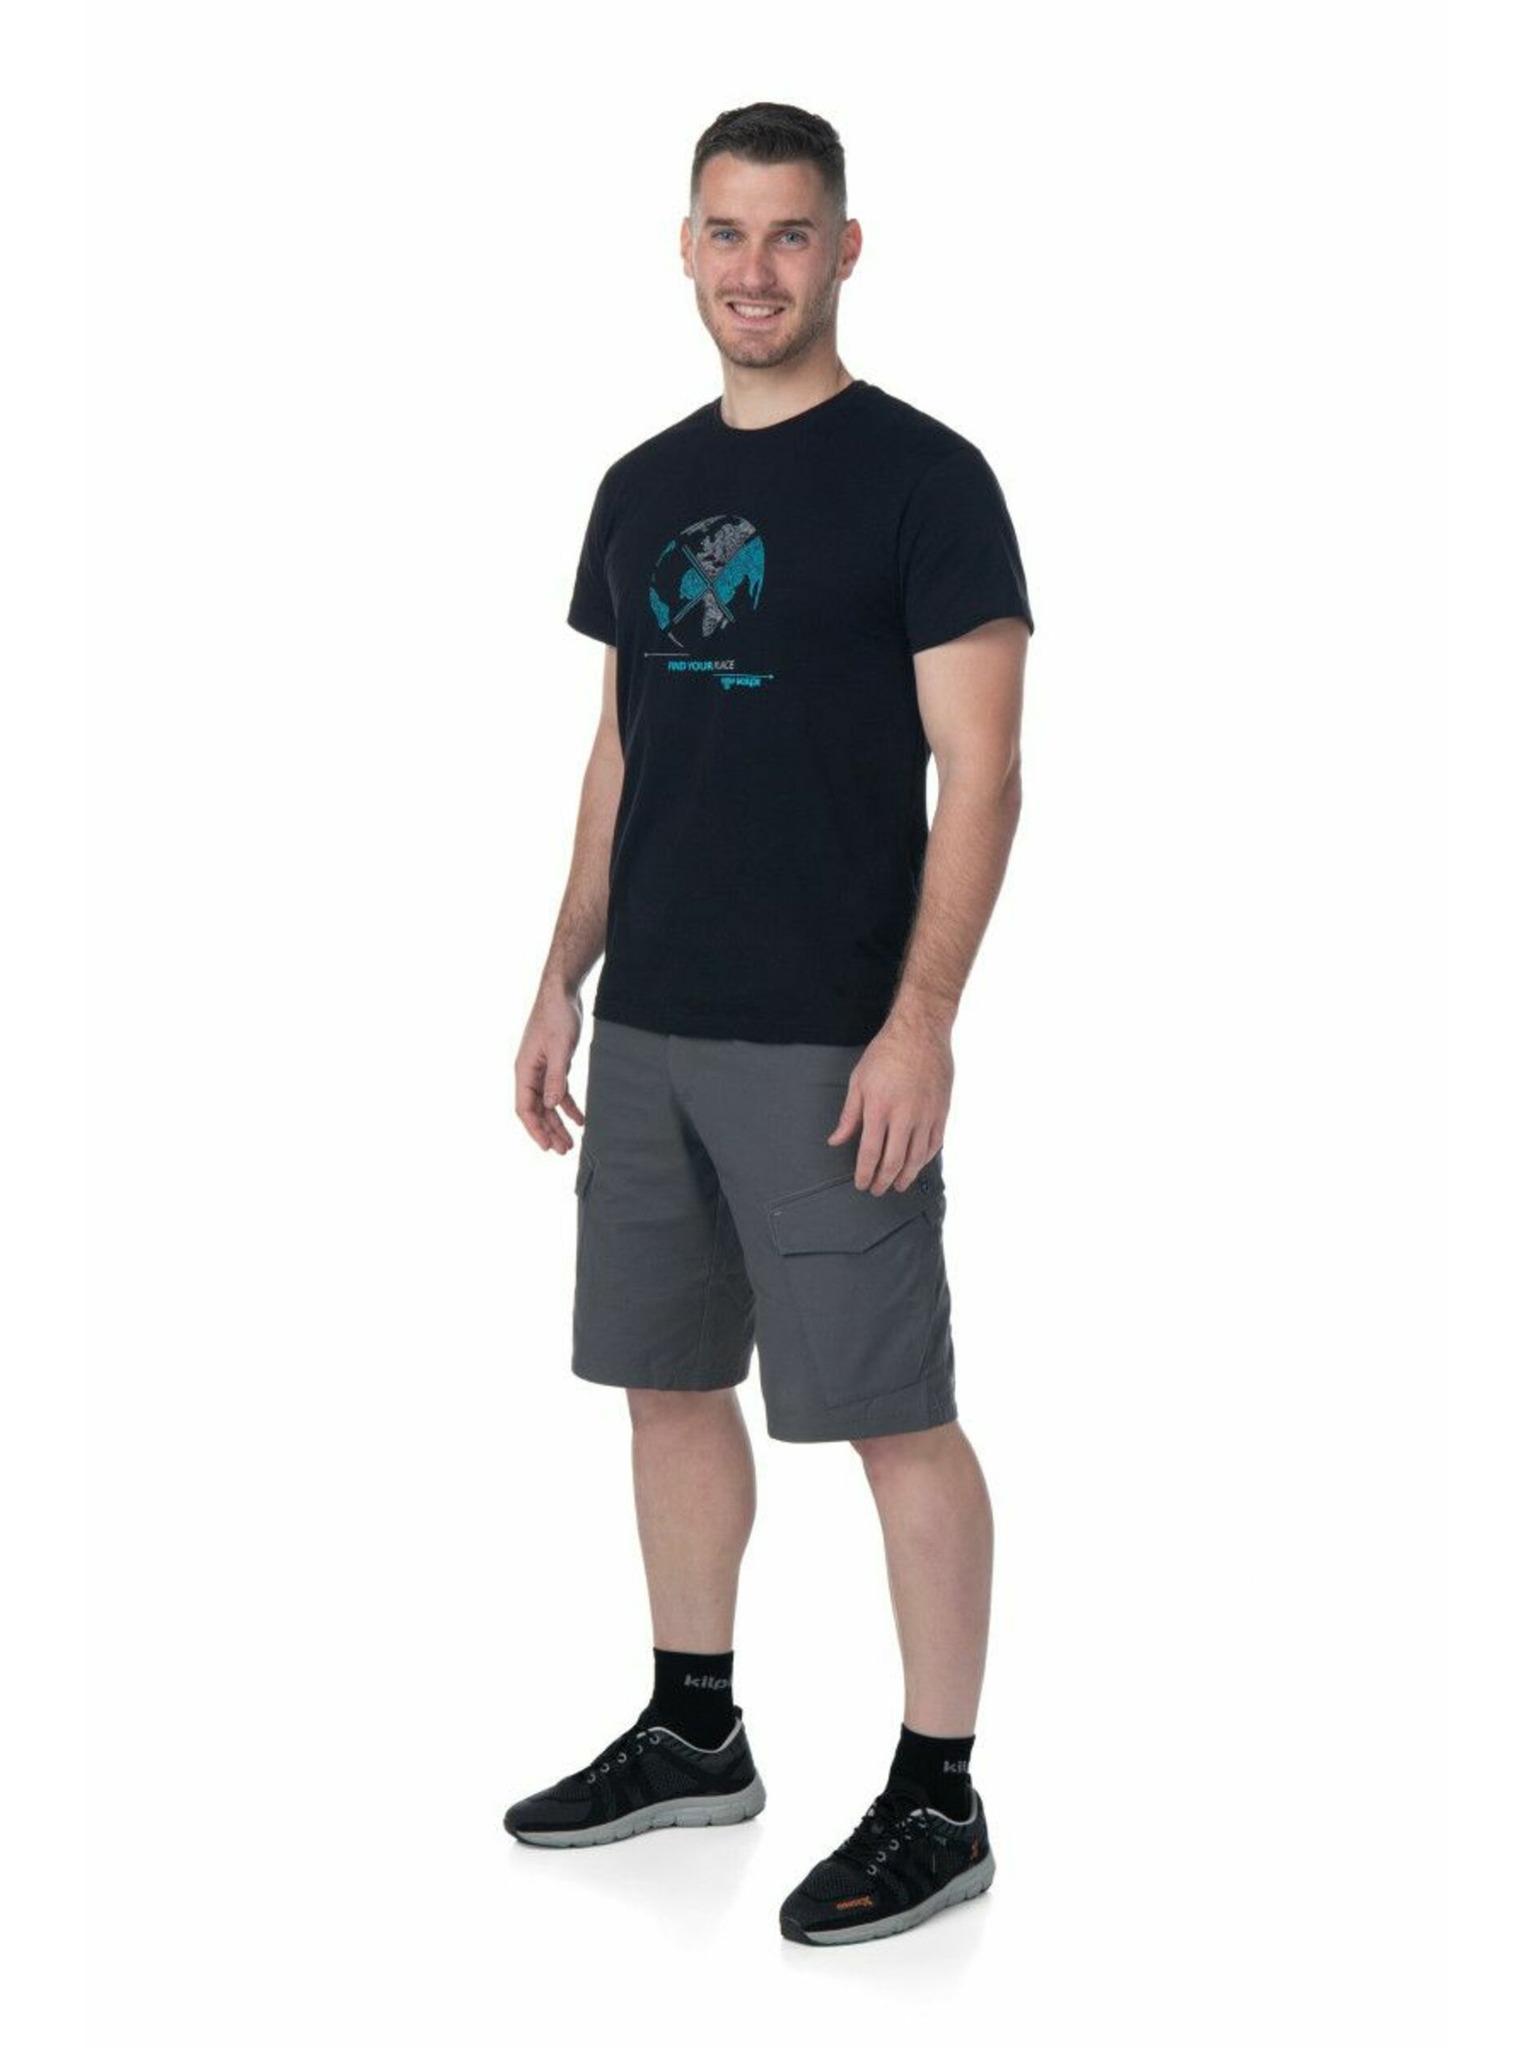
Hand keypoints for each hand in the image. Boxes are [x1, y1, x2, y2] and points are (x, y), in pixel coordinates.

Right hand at [514, 982, 586, 1152]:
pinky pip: (559, 1091)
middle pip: (536, 1110)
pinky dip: (568, 1106)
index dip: (535, 1129)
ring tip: (570, 1142)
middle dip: (549, 1131)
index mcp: (524, 1070)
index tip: (546, 1147)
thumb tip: (551, 1104)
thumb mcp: (560, 1047)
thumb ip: (556, 1076)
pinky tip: (580, 1119)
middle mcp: (530, 1072)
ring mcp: (541, 1069)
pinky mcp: (554, 1064)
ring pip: (547, 1104)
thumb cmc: (557, 1016)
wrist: (562, 993)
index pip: (524, 1108)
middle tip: (563, 1150)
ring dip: (558, 1122)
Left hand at [826, 1007, 953, 1193]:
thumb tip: (836, 1141)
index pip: (870, 1153)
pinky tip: (917, 1165)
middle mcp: (905, 1116)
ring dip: (906, 1176)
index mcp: (879, 1108)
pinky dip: (925, 1160)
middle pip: (894, 1162)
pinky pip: (935, 1144)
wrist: (920, 1032)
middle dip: (883, 1181)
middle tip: (877, 1190)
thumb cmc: (886, 1053)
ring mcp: (926, 1115)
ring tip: (897, 1185)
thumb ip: (849, 1116)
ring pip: (917, 1158)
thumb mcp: (858, 1081)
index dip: (864, 1174)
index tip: (860, 1184)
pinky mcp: (942, 1111)